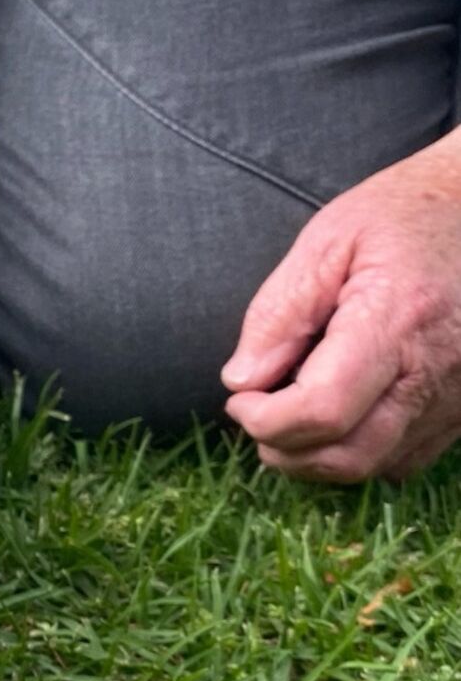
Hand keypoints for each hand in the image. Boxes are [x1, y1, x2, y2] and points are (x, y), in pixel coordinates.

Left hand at [223, 132, 460, 481]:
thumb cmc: (401, 215)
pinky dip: (360, 449)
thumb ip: (279, 312)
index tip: (241, 397)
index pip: (322, 411)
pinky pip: (404, 458)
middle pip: (348, 456)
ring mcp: (458, 396)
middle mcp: (437, 369)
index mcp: (397, 319)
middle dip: (285, 450)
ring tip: (294, 408)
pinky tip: (343, 410)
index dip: (265, 420)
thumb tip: (244, 380)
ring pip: (374, 465)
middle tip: (259, 412)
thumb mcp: (327, 240)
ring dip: (318, 455)